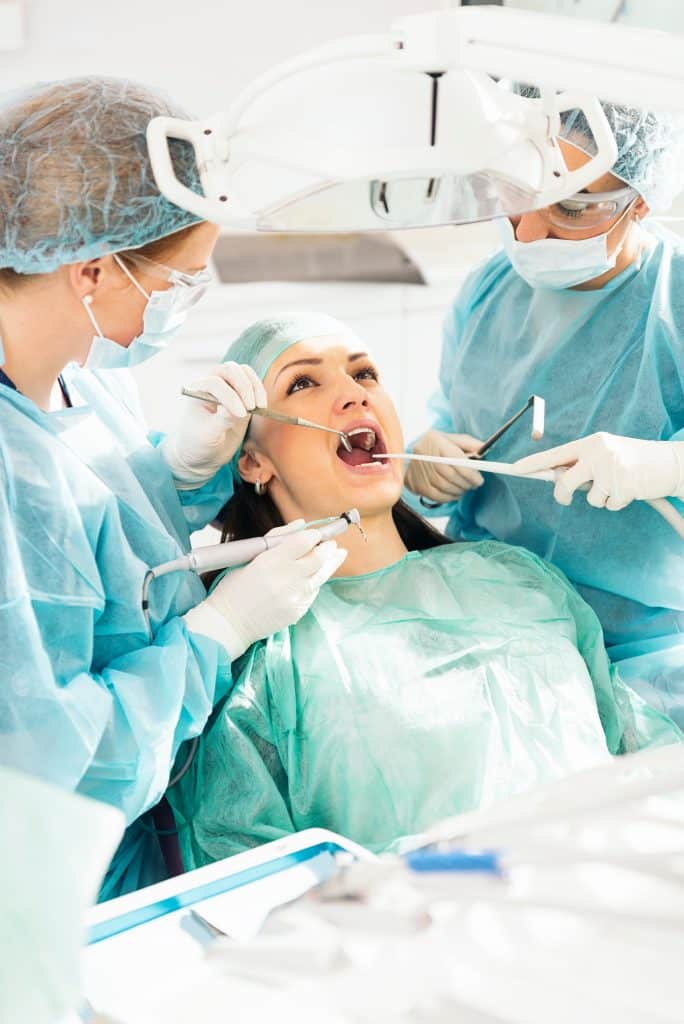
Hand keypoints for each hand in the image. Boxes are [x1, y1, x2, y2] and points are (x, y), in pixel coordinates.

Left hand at [161, 362, 267, 486]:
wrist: (204, 452)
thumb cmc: (200, 443)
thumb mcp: (208, 435)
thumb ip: (222, 420)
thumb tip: (237, 409)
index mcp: (197, 392)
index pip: (215, 383)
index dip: (229, 396)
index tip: (240, 415)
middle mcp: (212, 384)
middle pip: (230, 370)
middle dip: (244, 386)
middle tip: (251, 407)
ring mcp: (228, 388)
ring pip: (243, 372)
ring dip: (254, 386)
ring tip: (258, 406)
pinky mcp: (241, 395)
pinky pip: (253, 384)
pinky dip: (260, 391)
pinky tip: (261, 406)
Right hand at [184, 522, 346, 659]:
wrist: (228, 623)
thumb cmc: (234, 587)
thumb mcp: (249, 557)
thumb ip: (277, 538)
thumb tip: (301, 524)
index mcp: (271, 561)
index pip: (303, 542)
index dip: (314, 536)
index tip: (317, 534)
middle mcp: (286, 578)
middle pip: (318, 558)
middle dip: (327, 548)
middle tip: (331, 543)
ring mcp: (294, 597)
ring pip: (322, 576)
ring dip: (331, 563)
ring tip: (337, 554)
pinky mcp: (297, 611)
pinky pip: (313, 592)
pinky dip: (316, 582)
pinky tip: (317, 576)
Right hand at [405, 430, 484, 502]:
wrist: (417, 452)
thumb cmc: (440, 445)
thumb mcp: (455, 439)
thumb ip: (470, 444)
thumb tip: (483, 450)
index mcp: (434, 439)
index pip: (455, 460)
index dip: (470, 473)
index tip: (479, 480)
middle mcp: (423, 453)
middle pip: (449, 475)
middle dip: (466, 483)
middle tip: (474, 485)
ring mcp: (416, 469)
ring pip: (443, 486)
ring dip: (458, 491)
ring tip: (465, 488)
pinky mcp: (414, 482)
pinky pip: (434, 495)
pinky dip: (448, 498)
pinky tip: (454, 494)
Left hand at [515, 433, 683, 509]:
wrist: (671, 463)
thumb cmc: (634, 460)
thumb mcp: (607, 454)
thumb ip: (583, 464)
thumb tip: (557, 479)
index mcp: (592, 442)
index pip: (557, 453)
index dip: (534, 463)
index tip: (514, 468)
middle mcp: (599, 453)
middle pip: (565, 481)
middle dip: (563, 495)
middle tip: (567, 498)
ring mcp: (612, 469)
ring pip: (590, 499)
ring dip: (602, 499)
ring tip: (619, 485)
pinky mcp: (625, 486)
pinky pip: (609, 505)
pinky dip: (618, 503)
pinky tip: (631, 490)